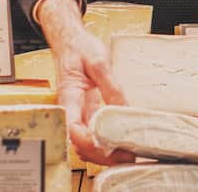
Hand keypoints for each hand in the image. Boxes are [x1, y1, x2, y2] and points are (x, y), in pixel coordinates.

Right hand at [38, 0, 134, 165]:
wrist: (71, 42)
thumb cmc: (81, 49)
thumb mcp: (99, 61)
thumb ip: (110, 86)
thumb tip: (123, 110)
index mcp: (69, 97)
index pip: (72, 127)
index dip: (87, 140)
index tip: (106, 144)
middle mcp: (71, 110)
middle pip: (80, 143)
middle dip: (101, 154)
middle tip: (127, 155)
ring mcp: (78, 113)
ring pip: (85, 143)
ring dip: (103, 153)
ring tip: (128, 153)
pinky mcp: (86, 112)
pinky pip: (93, 134)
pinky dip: (105, 143)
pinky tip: (121, 143)